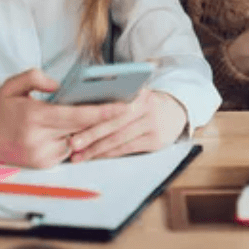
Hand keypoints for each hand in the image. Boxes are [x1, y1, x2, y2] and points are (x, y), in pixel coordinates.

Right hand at [0, 68, 126, 167]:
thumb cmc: (2, 107)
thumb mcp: (13, 85)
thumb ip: (36, 78)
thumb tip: (59, 86)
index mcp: (33, 117)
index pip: (76, 115)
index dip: (102, 111)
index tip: (123, 106)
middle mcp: (38, 139)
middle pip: (82, 129)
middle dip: (106, 119)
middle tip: (129, 107)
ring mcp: (41, 156)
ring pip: (78, 141)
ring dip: (94, 131)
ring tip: (116, 116)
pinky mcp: (43, 165)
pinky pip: (70, 151)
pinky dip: (79, 140)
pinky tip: (93, 130)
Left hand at [66, 88, 188, 161]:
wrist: (177, 112)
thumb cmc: (146, 103)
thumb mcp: (136, 93)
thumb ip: (116, 97)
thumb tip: (83, 105)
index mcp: (138, 92)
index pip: (112, 104)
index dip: (92, 115)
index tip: (73, 122)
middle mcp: (147, 107)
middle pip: (114, 123)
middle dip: (90, 135)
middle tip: (72, 144)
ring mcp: (152, 125)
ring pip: (119, 139)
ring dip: (97, 149)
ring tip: (78, 156)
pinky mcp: (155, 141)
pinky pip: (127, 148)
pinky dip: (110, 153)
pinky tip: (97, 156)